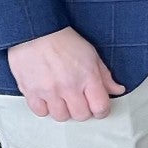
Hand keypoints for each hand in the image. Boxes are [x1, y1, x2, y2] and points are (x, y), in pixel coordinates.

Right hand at [8, 27, 124, 120]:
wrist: (35, 31)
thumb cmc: (63, 40)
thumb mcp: (91, 54)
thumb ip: (105, 76)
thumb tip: (117, 90)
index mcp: (87, 77)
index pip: (100, 108)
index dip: (102, 111)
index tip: (98, 108)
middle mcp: (69, 87)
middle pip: (81, 116)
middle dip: (83, 111)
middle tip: (80, 101)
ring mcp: (49, 91)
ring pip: (61, 116)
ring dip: (64, 110)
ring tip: (62, 99)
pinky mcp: (30, 91)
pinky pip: (40, 112)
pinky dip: (45, 108)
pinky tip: (48, 98)